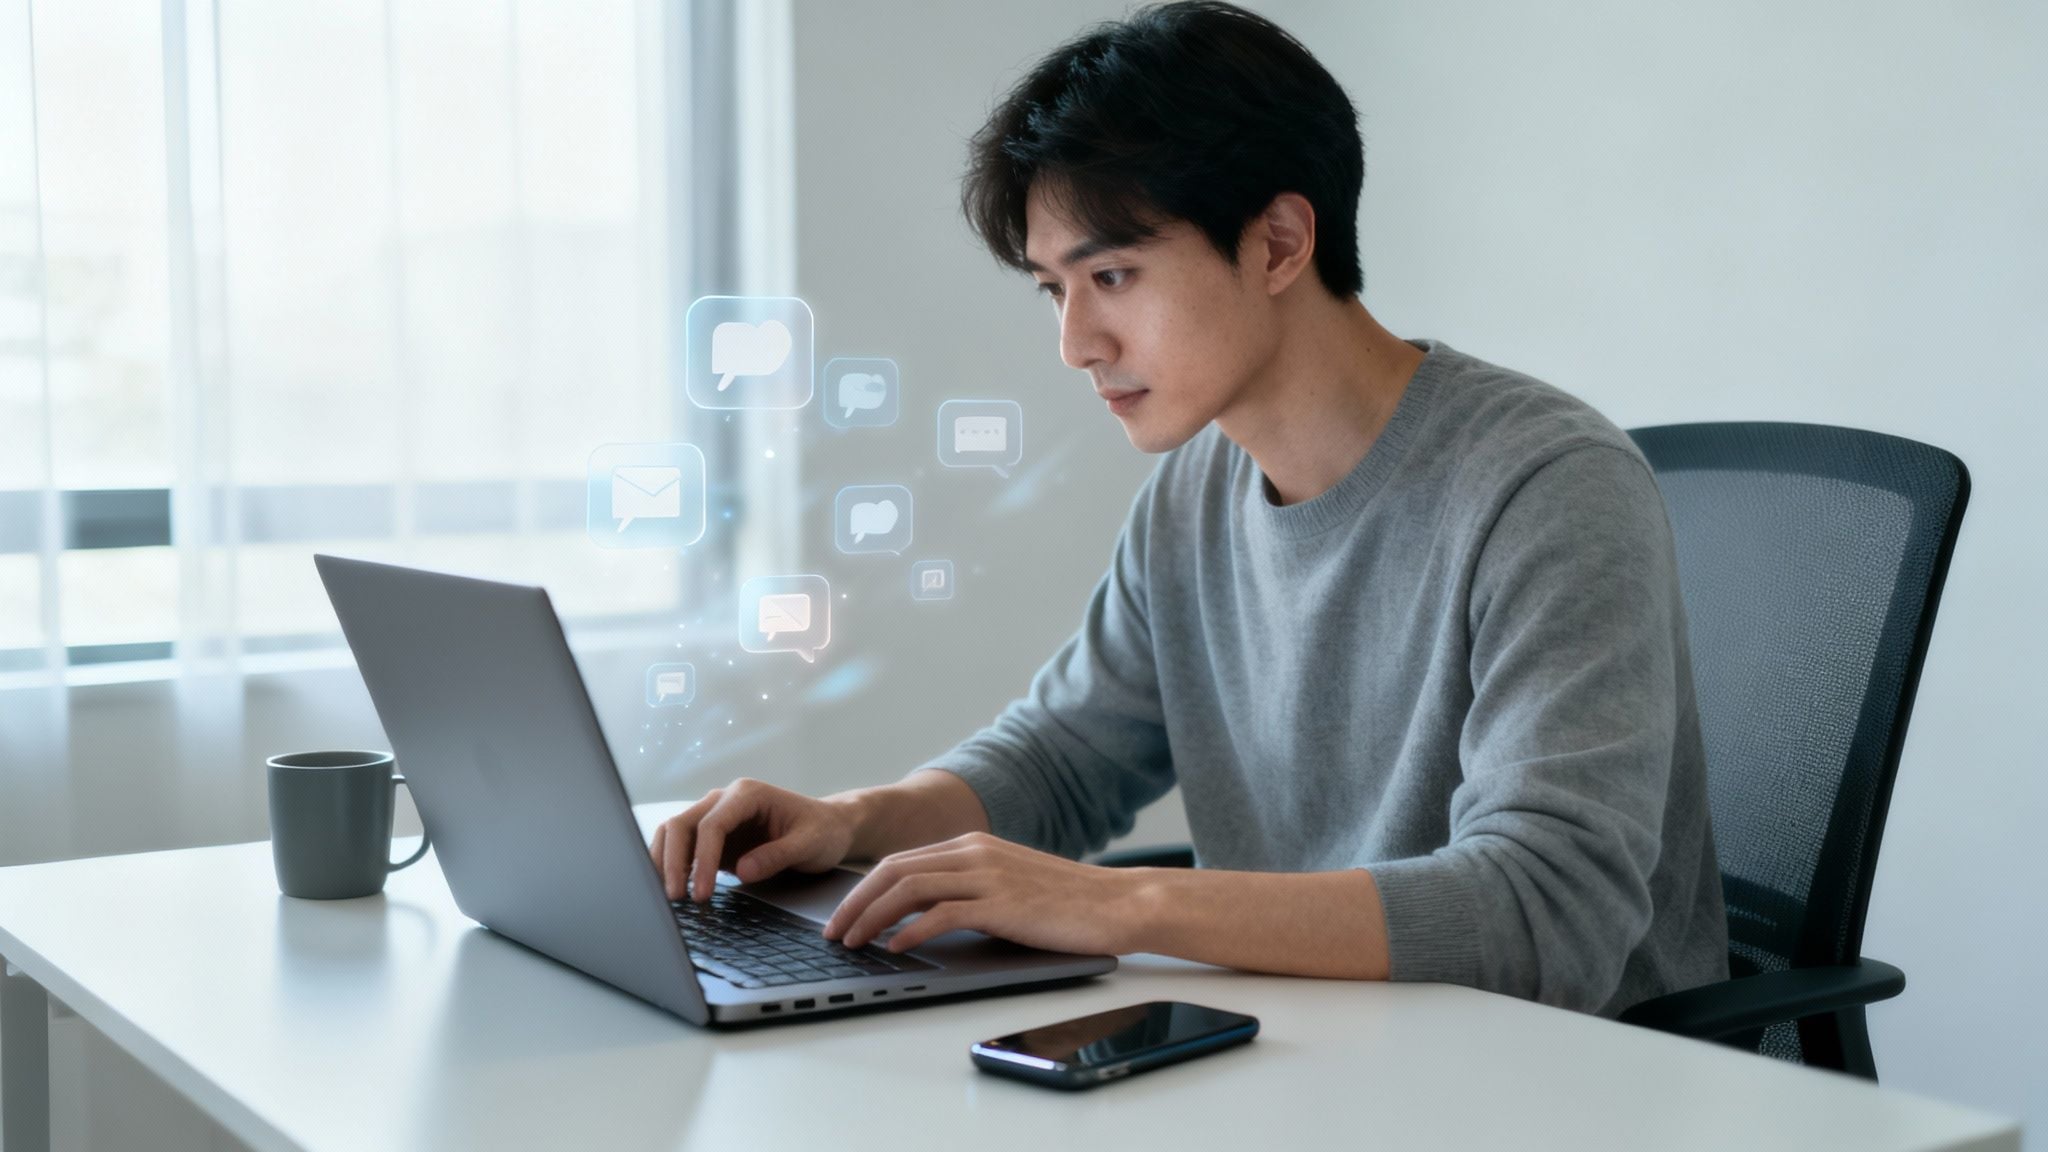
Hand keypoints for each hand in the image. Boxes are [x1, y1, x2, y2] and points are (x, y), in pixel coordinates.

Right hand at [650, 778, 859, 901]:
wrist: (828, 827)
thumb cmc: (822, 831)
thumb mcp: (810, 844)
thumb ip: (777, 855)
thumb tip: (742, 872)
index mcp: (748, 794)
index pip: (712, 824)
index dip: (702, 859)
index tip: (701, 893)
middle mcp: (725, 800)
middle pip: (682, 824)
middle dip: (673, 861)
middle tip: (676, 898)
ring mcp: (716, 817)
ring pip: (674, 833)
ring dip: (665, 862)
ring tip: (669, 896)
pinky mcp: (714, 838)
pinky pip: (683, 847)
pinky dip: (672, 865)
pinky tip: (674, 888)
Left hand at [822, 832, 1142, 956]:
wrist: (1117, 902)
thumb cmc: (1067, 901)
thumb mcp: (1009, 883)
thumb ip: (970, 888)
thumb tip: (925, 917)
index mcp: (972, 844)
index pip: (901, 861)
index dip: (864, 888)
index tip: (843, 914)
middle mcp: (974, 852)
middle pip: (893, 870)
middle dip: (855, 902)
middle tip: (833, 932)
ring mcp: (987, 875)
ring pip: (909, 889)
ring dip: (872, 917)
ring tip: (854, 943)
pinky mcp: (1001, 903)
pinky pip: (941, 914)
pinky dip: (910, 931)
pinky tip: (896, 949)